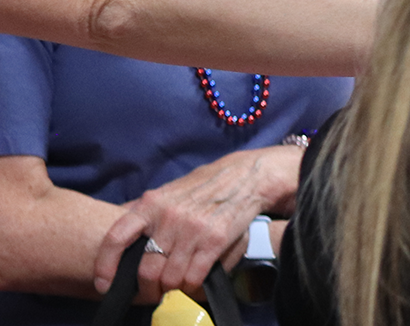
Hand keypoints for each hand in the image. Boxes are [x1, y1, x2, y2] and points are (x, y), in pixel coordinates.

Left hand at [92, 145, 300, 298]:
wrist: (245, 176)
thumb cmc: (202, 187)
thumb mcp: (167, 191)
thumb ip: (142, 211)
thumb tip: (115, 229)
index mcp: (150, 204)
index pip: (116, 238)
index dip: (105, 266)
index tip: (105, 285)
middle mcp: (168, 217)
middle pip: (146, 270)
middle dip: (147, 289)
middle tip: (153, 293)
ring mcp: (192, 229)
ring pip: (170, 278)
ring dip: (172, 289)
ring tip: (176, 288)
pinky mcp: (215, 240)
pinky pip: (194, 277)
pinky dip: (192, 287)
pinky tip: (194, 283)